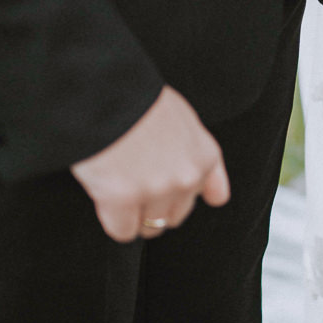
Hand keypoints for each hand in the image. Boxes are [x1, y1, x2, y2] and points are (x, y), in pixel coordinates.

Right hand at [71, 87, 229, 243]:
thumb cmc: (139, 100)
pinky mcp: (123, 199)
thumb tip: (217, 197)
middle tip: (135, 182)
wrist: (107, 91)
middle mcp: (187, 175)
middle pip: (177, 215)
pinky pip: (123, 231)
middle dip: (157, 206)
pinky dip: (113, 219)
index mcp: (204, 154)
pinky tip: (106, 195)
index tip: (173, 190)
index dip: (186, 193)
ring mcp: (156, 189)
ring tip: (119, 186)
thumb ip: (198, 153)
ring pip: (150, 226)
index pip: (215, 195)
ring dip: (134, 214)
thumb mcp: (182, 119)